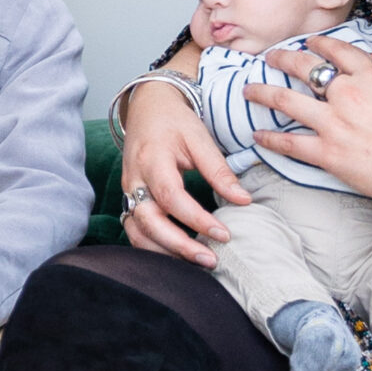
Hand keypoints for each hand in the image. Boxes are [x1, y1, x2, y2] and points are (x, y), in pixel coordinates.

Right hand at [121, 74, 248, 264]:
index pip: (172, 197)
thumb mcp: (200, 138)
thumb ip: (219, 171)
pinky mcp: (129, 200)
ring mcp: (128, 192)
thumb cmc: (174, 121)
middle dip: (178, 245)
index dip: (196, 219)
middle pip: (148, 221)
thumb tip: (243, 200)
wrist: (146, 108)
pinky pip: (135, 230)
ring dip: (164, 252)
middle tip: (210, 260)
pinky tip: (178, 255)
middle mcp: (134, 179)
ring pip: (137, 231)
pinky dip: (153, 247)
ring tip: (197, 263)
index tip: (224, 234)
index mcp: (152, 160)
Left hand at [246, 35, 371, 205]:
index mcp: (371, 78)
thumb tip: (371, 84)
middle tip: (269, 58)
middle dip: (282, 59)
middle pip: (304, 67)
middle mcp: (347, 94)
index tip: (308, 42)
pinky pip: (288, 142)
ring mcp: (333, 123)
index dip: (319, 44)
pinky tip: (257, 135)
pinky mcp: (326, 152)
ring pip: (285, 100)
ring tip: (248, 90)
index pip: (338, 51)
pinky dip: (269, 138)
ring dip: (262, 92)